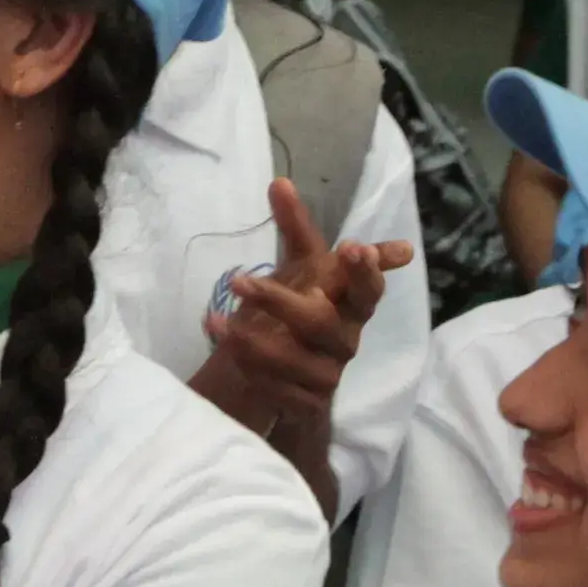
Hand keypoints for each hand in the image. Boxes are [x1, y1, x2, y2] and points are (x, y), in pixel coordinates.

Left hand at [196, 176, 415, 429]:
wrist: (287, 379)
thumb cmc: (300, 313)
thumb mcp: (299, 270)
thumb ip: (294, 228)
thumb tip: (279, 181)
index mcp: (350, 305)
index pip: (368, 289)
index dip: (366, 270)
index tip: (353, 248)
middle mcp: (345, 340)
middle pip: (320, 322)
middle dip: (279, 301)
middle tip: (237, 279)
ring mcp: (327, 375)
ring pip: (293, 360)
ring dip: (251, 340)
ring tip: (219, 321)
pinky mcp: (307, 405)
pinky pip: (277, 390)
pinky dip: (249, 370)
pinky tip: (227, 350)